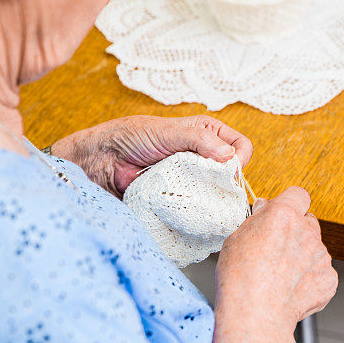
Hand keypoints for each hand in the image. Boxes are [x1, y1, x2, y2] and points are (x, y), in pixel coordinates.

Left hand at [49, 115, 252, 197]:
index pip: (241, 147)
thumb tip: (229, 157)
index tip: (227, 169)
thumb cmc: (133, 137)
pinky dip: (196, 211)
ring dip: (211, 198)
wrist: (102, 160)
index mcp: (207, 134)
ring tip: (197, 200)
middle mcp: (203, 156)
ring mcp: (192, 178)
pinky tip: (187, 210)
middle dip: (227, 183)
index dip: (239, 158)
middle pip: (232, 174)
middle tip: (211, 189)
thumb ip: (200, 140)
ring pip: (217, 194)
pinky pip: (197, 208)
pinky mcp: (179, 196)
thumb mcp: (169, 132)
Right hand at [215, 187, 337, 331]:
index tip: (282, 213)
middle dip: (295, 231)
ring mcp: (321, 256)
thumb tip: (265, 210)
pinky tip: (291, 290)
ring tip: (279, 276)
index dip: (290, 203)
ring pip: (314, 249)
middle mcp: (308, 231)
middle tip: (276, 249)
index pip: (298, 195)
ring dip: (302, 257)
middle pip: (308, 222)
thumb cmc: (240, 279)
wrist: (255, 315)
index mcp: (284, 215)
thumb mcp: (237, 238)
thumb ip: (257, 220)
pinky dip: (309, 280)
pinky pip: (320, 272)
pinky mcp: (329, 278)